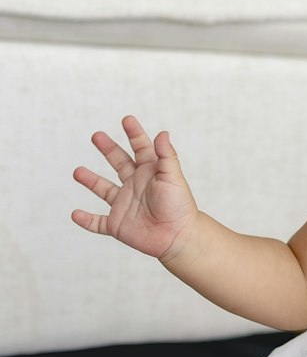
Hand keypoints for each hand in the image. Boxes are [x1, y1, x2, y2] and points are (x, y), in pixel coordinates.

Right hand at [72, 116, 199, 260]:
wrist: (178, 237)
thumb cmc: (180, 206)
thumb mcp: (173, 177)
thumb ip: (166, 156)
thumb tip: (162, 133)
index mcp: (150, 173)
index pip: (141, 148)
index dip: (134, 134)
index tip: (127, 119)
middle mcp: (136, 186)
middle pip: (119, 163)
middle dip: (108, 149)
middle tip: (96, 136)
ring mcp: (125, 205)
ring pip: (104, 190)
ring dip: (91, 181)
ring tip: (77, 171)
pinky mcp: (118, 225)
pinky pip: (98, 223)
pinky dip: (86, 220)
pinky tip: (75, 214)